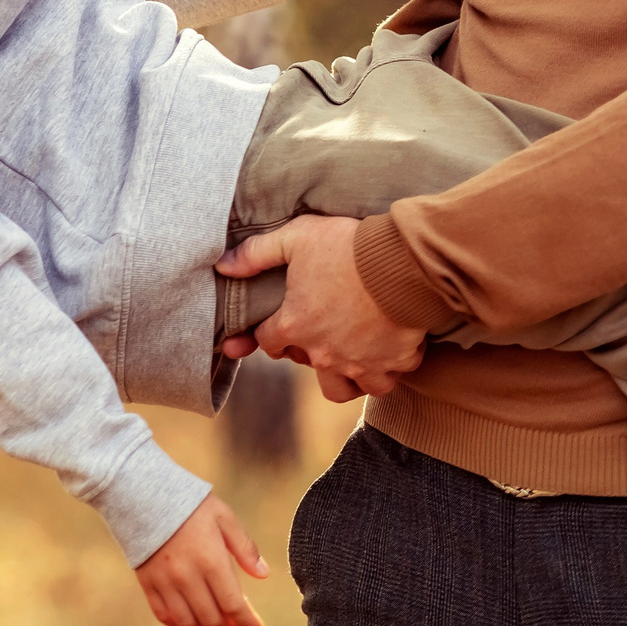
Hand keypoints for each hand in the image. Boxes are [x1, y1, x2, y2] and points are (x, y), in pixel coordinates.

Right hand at [134, 495, 266, 625]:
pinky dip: (181, 623)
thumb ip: (245, 548)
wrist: (145, 495)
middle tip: (238, 620)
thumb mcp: (224, 518)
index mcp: (211, 560)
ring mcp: (165, 583)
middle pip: (212, 618)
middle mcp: (187, 576)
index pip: (233, 604)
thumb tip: (264, 574)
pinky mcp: (148, 584)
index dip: (248, 622)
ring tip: (217, 621)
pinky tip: (192, 618)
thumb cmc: (191, 505)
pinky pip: (165, 616)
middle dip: (229, 625)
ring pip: (188, 622)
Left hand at [216, 215, 425, 399]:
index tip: (281, 321)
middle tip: (322, 331)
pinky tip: (393, 348)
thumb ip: (257, 253)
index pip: (268, 340)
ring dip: (347, 377)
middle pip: (305, 368)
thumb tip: (222, 266)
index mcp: (296, 325)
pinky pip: (389, 377)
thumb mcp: (298, 236)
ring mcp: (359, 363)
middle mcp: (323, 354)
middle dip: (309, 353)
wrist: (404, 261)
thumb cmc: (348, 247)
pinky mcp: (394, 362)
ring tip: (354, 357)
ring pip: (346, 389)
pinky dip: (390, 367)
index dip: (271, 331)